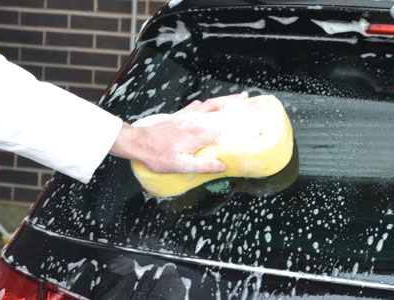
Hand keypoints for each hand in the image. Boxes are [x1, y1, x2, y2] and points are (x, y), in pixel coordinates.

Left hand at [109, 92, 248, 173]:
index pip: (226, 126)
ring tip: (240, 98)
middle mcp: (196, 120)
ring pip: (212, 103)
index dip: (242, 124)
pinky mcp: (180, 115)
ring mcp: (188, 115)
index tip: (256, 123)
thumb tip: (223, 165)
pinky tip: (210, 104)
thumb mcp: (181, 165)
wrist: (137, 142)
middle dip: (238, 105)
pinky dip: (210, 103)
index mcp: (199, 133)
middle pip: (222, 108)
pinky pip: (199, 105)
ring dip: (227, 100)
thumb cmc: (157, 155)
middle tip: (253, 102)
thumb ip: (203, 165)